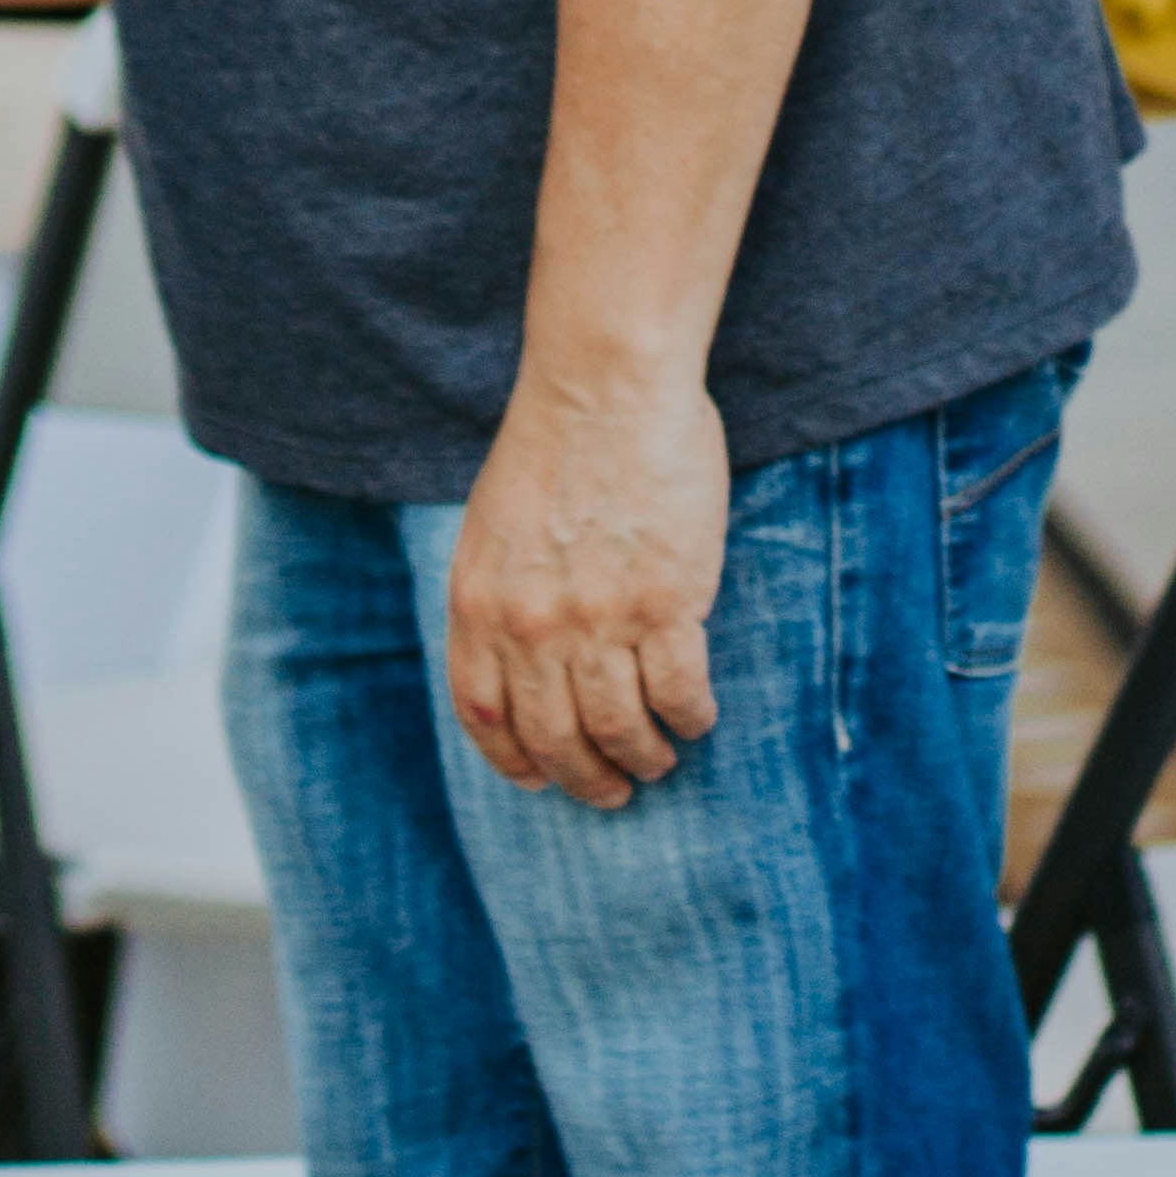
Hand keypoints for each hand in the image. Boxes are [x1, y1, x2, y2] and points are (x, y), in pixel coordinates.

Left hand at [444, 364, 726, 808]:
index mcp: (478, 602)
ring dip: (644, 759)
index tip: (540, 779)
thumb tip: (522, 666)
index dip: (515, 761)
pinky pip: (680, 695)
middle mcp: (531, 624)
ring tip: (658, 759)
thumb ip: (500, 598)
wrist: (604, 385)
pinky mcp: (666, 603)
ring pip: (621, 732)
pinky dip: (690, 719)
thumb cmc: (553, 446)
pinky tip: (697, 716)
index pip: (485, 716)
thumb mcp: (491, 528)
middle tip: (614, 790)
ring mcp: (598, 618)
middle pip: (556, 741)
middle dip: (587, 781)